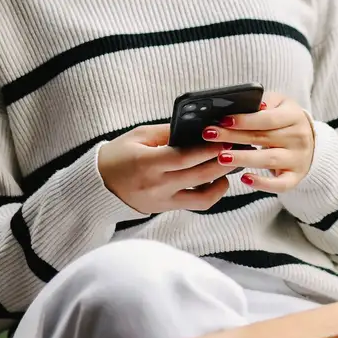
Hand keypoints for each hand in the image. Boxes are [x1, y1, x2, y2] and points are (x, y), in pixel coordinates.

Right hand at [97, 124, 233, 213]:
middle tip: (239, 147)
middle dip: (223, 160)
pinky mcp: (167, 209)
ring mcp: (163, 201)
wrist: (98, 186)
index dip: (209, 148)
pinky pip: (197, 204)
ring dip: (222, 179)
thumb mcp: (138, 136)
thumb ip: (169, 132)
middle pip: (200, 175)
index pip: (185, 157)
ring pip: (204, 195)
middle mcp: (157, 185)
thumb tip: (198, 127)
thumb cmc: (117, 156)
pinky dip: (212, 192)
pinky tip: (217, 179)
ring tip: (231, 163)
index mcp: (147, 164)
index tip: (226, 137)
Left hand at [201, 92, 315, 192]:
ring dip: (244, 158)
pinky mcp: (294, 177)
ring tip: (221, 157)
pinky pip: (280, 184)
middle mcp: (299, 138)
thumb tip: (247, 105)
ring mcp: (298, 159)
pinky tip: (245, 179)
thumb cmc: (286, 120)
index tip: (223, 120)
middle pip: (263, 138)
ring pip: (269, 160)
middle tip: (210, 135)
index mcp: (294, 116)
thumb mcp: (280, 104)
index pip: (268, 118)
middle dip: (234, 137)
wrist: (310, 142)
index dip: (245, 120)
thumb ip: (264, 102)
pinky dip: (263, 184)